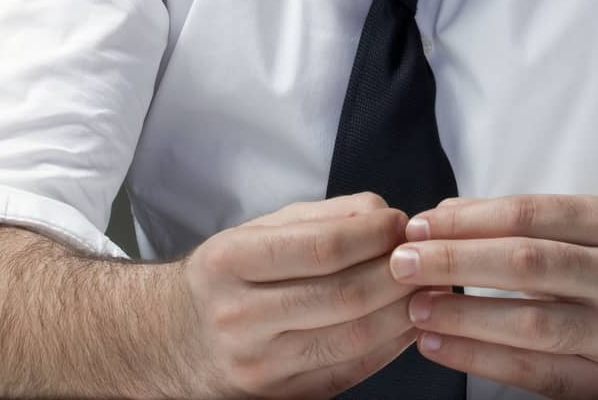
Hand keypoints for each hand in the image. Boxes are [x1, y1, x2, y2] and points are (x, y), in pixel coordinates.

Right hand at [176, 191, 426, 398]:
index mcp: (232, 262)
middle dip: (398, 274)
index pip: (323, 247)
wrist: (173, 338)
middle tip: (425, 257)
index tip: (401, 223)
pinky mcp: (281, 397)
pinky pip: (349, 372)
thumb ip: (324, 217)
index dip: (375, 234)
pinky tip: (405, 324)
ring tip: (423, 288)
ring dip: (402, 312)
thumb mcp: (258, 230)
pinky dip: (388, 347)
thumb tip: (385, 216)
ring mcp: (260, 364)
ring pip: (353, 339)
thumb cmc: (225, 276)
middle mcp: (241, 316)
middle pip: (345, 296)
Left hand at [388, 194, 597, 399]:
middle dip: (457, 261)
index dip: (468, 219)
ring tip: (416, 308)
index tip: (417, 225)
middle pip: (529, 263)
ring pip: (532, 322)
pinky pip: (533, 372)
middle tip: (403, 263)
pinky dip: (479, 359)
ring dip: (464, 315)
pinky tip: (438, 346)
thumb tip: (439, 216)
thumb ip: (512, 220)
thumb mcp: (575, 231)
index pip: (528, 214)